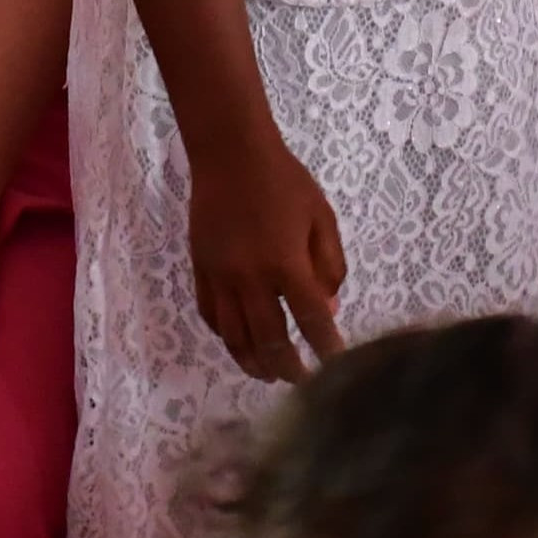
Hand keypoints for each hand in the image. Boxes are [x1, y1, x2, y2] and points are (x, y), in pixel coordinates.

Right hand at [185, 132, 345, 382]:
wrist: (231, 155)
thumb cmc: (285, 182)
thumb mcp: (321, 217)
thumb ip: (329, 265)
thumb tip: (329, 309)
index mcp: (286, 264)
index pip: (310, 320)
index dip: (326, 348)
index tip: (337, 367)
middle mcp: (250, 279)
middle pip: (268, 340)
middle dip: (287, 368)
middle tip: (301, 382)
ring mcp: (220, 278)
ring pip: (234, 337)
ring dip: (253, 361)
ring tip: (269, 373)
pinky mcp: (200, 272)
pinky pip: (211, 317)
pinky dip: (227, 337)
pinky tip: (240, 343)